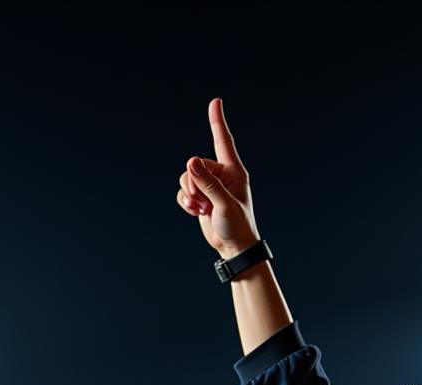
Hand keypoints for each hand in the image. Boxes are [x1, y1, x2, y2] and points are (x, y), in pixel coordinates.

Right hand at [178, 98, 259, 258]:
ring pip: (186, 178)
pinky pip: (184, 192)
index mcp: (233, 171)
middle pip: (195, 165)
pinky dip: (186, 202)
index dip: (217, 122)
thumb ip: (208, 183)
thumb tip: (191, 162)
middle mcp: (220, 175)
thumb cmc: (237, 225)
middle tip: (203, 203)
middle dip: (193, 184)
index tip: (215, 102)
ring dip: (189, 195)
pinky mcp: (200, 198)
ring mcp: (209, 186)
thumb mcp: (224, 204)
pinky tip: (196, 213)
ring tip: (201, 210)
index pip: (223, 141)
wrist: (233, 246)